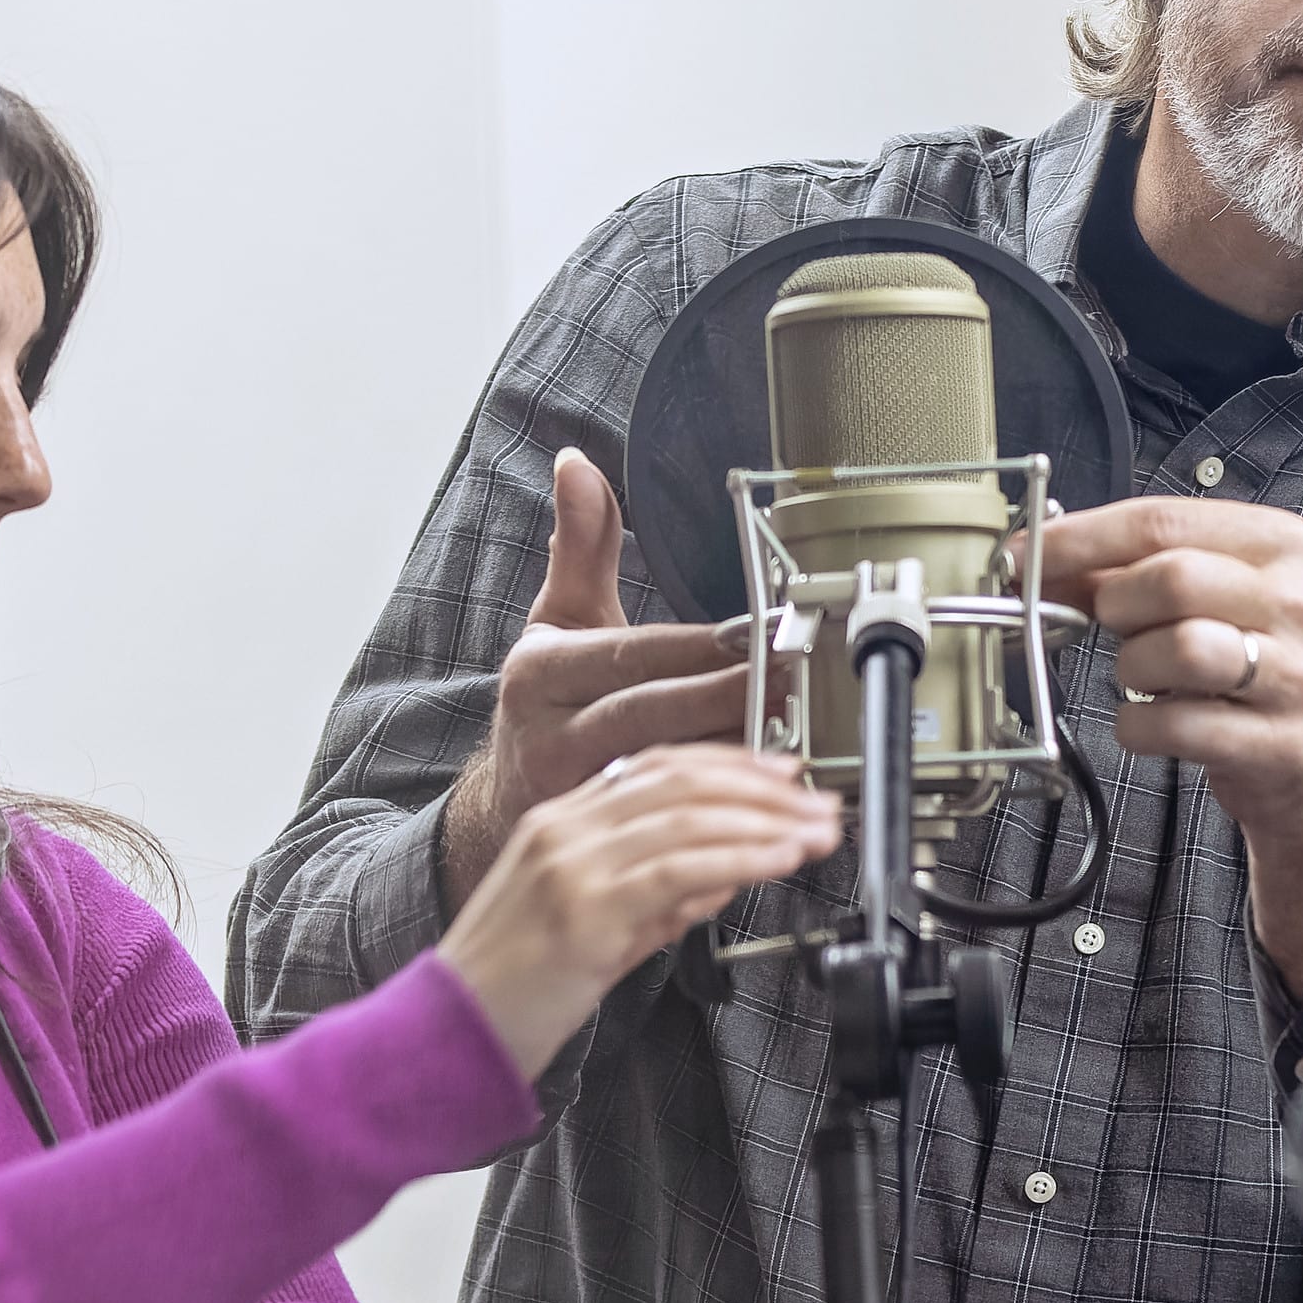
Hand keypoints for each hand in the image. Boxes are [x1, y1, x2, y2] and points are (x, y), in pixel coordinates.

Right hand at [432, 742, 836, 1073]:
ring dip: (767, 821)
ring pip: (687, 816)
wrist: (446, 1035)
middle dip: (763, 789)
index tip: (786, 774)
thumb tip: (725, 875)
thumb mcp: (594, 925)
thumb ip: (657, 896)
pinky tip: (778, 859)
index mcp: (559, 820)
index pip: (657, 766)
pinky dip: (740, 858)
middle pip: (681, 781)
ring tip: (815, 832)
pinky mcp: (584, 907)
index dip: (730, 763)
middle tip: (820, 803)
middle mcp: (562, 828)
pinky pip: (679, 867)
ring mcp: (570, 864)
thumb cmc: (513, 989)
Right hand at [439, 451, 772, 911]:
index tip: (757, 637)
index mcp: (541, 672)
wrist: (505, 801)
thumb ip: (579, 546)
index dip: (699, 648)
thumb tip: (576, 465)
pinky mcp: (604, 837)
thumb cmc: (548, 704)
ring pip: (664, 770)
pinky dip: (723, 812)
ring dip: (735, 761)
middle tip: (793, 687)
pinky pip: (670, 822)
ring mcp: (573, 790)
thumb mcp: (555, 622)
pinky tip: (770, 801)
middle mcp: (549, 731)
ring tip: (797, 748)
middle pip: (651, 712)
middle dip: (728, 698)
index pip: (633, 653)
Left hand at [1029, 494, 1302, 994]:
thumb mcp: (1219, 599)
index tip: (1024, 555)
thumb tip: (1041, 560)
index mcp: (1283, 546)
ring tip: (1148, 678)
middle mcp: (1298, 604)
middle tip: (1115, 629)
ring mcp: (1297, 677)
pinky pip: (1178, 726)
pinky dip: (1141, 726)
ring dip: (1134, 668)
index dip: (1081, 538)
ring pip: (1181, 649)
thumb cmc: (1264, 669)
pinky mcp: (1280, 745)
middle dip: (1117, 606)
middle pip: (1173, 579)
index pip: (1164, 520)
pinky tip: (1154, 722)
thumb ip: (1135, 571)